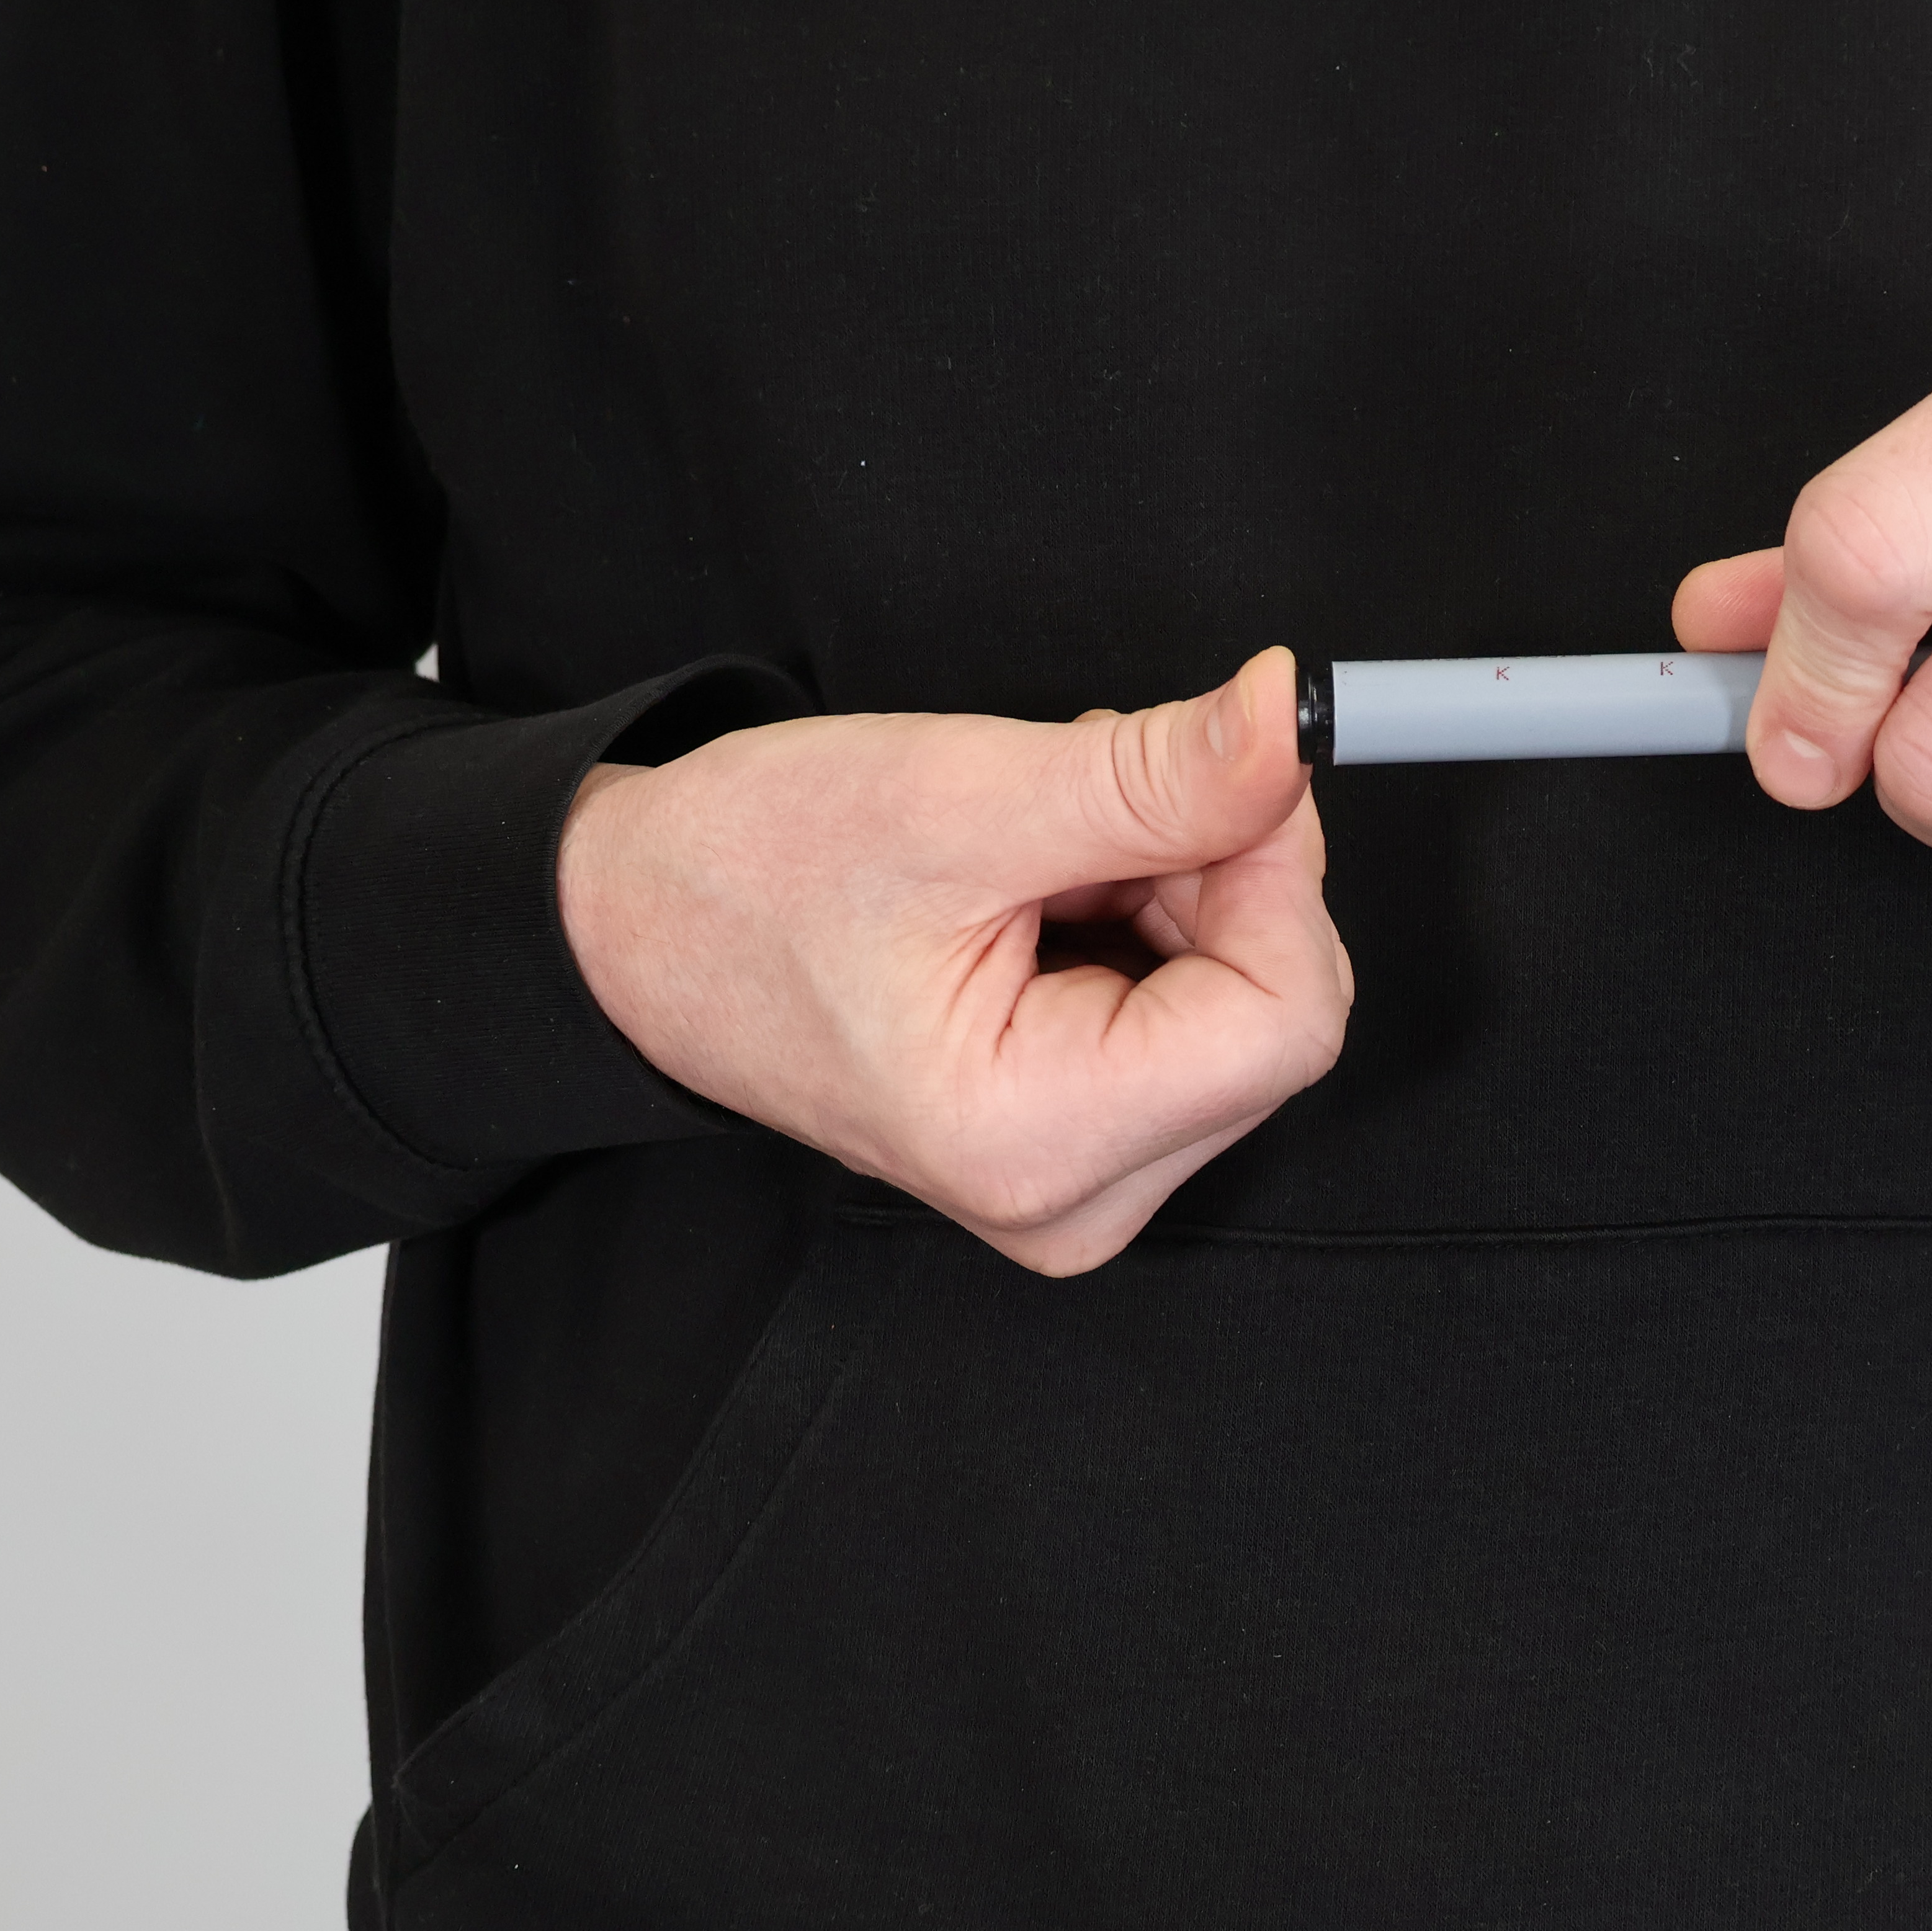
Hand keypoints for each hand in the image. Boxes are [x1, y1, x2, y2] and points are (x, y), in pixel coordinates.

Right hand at [557, 650, 1348, 1275]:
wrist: (640, 930)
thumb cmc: (753, 875)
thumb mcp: (958, 797)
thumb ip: (1152, 777)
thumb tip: (1291, 729)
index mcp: (1032, 1141)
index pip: (1287, 1018)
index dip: (1273, 871)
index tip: (1211, 773)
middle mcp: (1072, 1201)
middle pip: (1274, 1015)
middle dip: (1210, 879)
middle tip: (1079, 817)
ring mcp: (1083, 1187)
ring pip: (1246, 1009)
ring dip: (1176, 893)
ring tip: (1038, 859)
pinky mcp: (1084, 1149)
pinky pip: (1199, 1020)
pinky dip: (1150, 925)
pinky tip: (1050, 897)